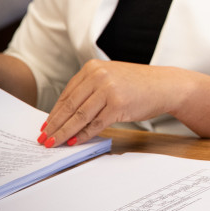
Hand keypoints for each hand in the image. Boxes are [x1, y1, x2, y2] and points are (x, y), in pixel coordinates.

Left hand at [40, 59, 179, 147]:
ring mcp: (109, 89)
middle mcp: (99, 76)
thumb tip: (65, 115)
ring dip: (64, 132)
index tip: (45, 126)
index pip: (66, 94)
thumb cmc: (139, 85)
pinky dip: (83, 135)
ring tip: (54, 143)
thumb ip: (89, 91)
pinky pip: (95, 124)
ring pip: (79, 116)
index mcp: (93, 68)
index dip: (54, 113)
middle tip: (43, 138)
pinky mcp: (118, 104)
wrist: (166, 85)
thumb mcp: (111, 79)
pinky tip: (75, 141)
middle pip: (69, 106)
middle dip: (54, 125)